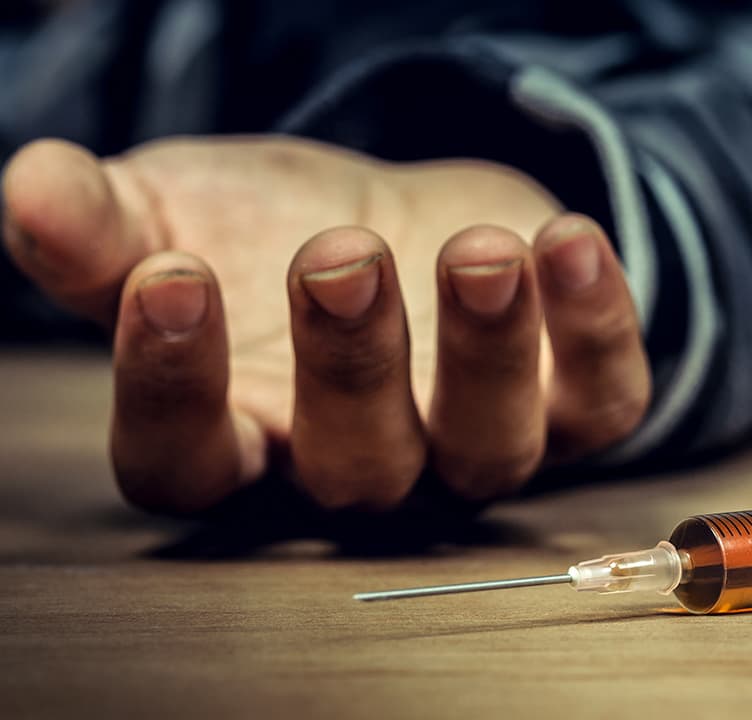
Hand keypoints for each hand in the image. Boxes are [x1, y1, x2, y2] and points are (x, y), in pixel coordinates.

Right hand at [2, 136, 649, 512]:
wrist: (407, 214)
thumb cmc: (276, 233)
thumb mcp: (179, 212)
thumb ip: (102, 222)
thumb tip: (33, 188)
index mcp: (244, 434)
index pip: (189, 462)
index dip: (172, 388)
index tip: (172, 279)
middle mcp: (364, 463)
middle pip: (355, 468)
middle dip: (351, 365)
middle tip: (340, 259)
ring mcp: (475, 442)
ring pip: (489, 449)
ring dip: (486, 351)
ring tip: (478, 250)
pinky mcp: (575, 405)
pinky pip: (604, 400)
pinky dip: (597, 328)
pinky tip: (568, 240)